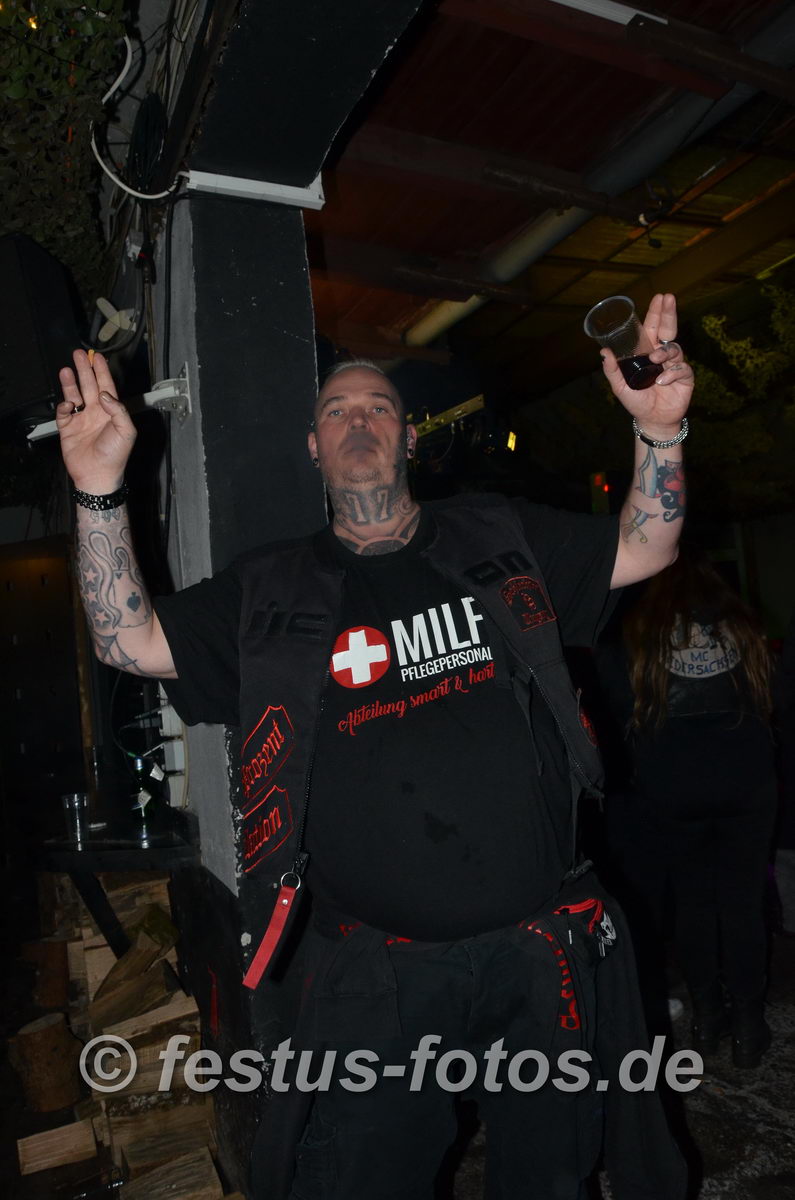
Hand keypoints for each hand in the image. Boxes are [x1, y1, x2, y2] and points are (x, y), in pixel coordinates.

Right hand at [56, 350, 136, 493]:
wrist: (98, 474)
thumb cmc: (116, 455)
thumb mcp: (126, 431)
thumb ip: (119, 410)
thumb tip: (104, 394)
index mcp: (111, 412)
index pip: (106, 386)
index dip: (102, 371)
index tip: (97, 357)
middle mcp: (96, 413)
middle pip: (89, 385)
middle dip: (84, 369)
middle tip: (79, 354)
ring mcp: (81, 420)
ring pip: (74, 394)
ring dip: (70, 382)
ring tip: (66, 369)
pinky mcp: (68, 429)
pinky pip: (63, 412)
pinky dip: (64, 406)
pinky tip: (68, 403)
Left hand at [601, 293, 693, 436]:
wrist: (652, 421)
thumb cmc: (637, 402)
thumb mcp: (620, 387)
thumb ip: (613, 370)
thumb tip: (604, 352)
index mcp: (647, 353)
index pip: (652, 328)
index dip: (656, 313)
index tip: (660, 297)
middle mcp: (662, 355)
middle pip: (667, 329)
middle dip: (668, 313)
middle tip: (669, 298)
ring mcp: (674, 365)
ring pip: (674, 347)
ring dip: (665, 351)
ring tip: (656, 359)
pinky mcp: (685, 377)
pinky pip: (681, 368)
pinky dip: (671, 374)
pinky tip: (662, 381)